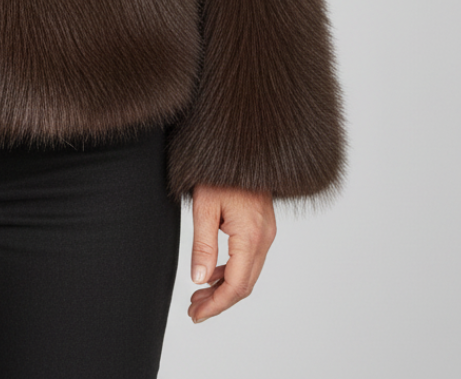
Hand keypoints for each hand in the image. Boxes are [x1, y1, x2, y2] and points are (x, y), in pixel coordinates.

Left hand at [187, 183, 275, 322]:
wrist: (242, 147)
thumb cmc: (219, 170)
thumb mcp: (204, 206)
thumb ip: (203, 245)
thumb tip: (200, 280)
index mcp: (251, 236)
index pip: (236, 286)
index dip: (216, 305)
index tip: (197, 314)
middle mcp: (264, 237)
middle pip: (244, 284)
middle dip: (219, 301)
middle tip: (194, 310)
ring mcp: (266, 232)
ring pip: (248, 273)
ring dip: (225, 288)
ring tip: (199, 296)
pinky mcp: (262, 226)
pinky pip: (250, 259)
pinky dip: (232, 272)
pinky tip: (213, 274)